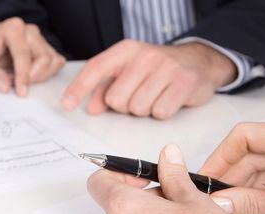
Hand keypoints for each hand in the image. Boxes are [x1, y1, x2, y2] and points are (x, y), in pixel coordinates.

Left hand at [0, 17, 64, 96]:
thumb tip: (5, 87)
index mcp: (13, 28)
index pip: (24, 55)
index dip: (24, 76)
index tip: (21, 92)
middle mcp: (30, 31)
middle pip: (44, 58)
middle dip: (33, 77)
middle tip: (18, 87)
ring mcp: (39, 39)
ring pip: (53, 62)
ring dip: (40, 77)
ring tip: (22, 81)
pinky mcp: (45, 48)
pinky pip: (55, 63)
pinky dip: (46, 74)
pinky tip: (31, 78)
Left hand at [61, 40, 236, 118]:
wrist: (198, 62)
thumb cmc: (156, 69)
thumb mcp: (129, 71)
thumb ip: (106, 88)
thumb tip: (92, 107)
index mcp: (126, 50)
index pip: (96, 68)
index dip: (79, 88)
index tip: (67, 105)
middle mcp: (145, 55)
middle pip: (116, 99)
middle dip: (124, 105)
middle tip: (138, 95)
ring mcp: (166, 68)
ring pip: (138, 108)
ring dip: (144, 109)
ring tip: (155, 96)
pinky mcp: (183, 83)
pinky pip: (159, 112)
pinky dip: (162, 112)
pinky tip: (168, 99)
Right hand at [200, 122, 264, 213]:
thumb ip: (253, 204)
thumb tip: (218, 200)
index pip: (247, 136)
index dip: (221, 156)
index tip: (205, 178)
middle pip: (251, 149)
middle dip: (232, 175)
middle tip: (215, 198)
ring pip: (260, 161)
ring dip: (245, 183)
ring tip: (235, 206)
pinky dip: (259, 186)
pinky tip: (252, 202)